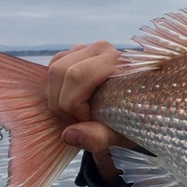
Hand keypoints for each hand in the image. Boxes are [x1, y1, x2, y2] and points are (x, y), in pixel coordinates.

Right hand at [47, 41, 134, 182]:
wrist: (133, 112)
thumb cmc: (129, 122)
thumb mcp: (119, 136)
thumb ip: (98, 138)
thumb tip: (69, 135)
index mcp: (118, 62)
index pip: (78, 76)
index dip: (73, 104)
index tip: (86, 121)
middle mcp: (103, 49)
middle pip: (61, 71)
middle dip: (61, 103)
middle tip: (76, 121)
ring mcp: (87, 48)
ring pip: (54, 68)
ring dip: (56, 97)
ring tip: (74, 113)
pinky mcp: (76, 53)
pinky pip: (53, 67)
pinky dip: (55, 89)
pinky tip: (70, 102)